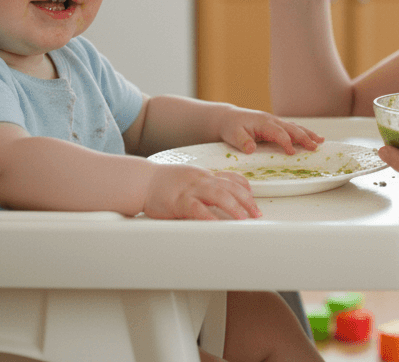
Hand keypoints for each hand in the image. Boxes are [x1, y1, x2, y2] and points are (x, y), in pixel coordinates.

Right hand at [143, 163, 260, 219]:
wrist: (142, 181)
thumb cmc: (165, 183)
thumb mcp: (191, 179)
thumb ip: (207, 186)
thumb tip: (226, 198)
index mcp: (206, 175)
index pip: (232, 178)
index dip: (246, 190)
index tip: (254, 200)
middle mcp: (201, 180)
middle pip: (231, 188)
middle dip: (246, 201)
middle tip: (256, 214)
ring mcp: (190, 189)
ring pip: (218, 195)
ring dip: (234, 207)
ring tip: (243, 219)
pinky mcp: (178, 201)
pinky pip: (196, 208)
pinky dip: (208, 216)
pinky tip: (217, 224)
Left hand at [215, 104, 324, 154]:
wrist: (229, 118)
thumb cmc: (231, 126)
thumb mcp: (233, 134)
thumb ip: (242, 141)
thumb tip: (250, 149)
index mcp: (263, 123)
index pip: (279, 133)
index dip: (286, 143)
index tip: (292, 153)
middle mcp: (272, 121)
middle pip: (292, 128)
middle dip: (304, 137)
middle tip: (315, 147)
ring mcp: (276, 122)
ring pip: (295, 127)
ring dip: (308, 134)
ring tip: (321, 141)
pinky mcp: (276, 125)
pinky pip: (292, 128)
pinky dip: (303, 132)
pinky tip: (312, 137)